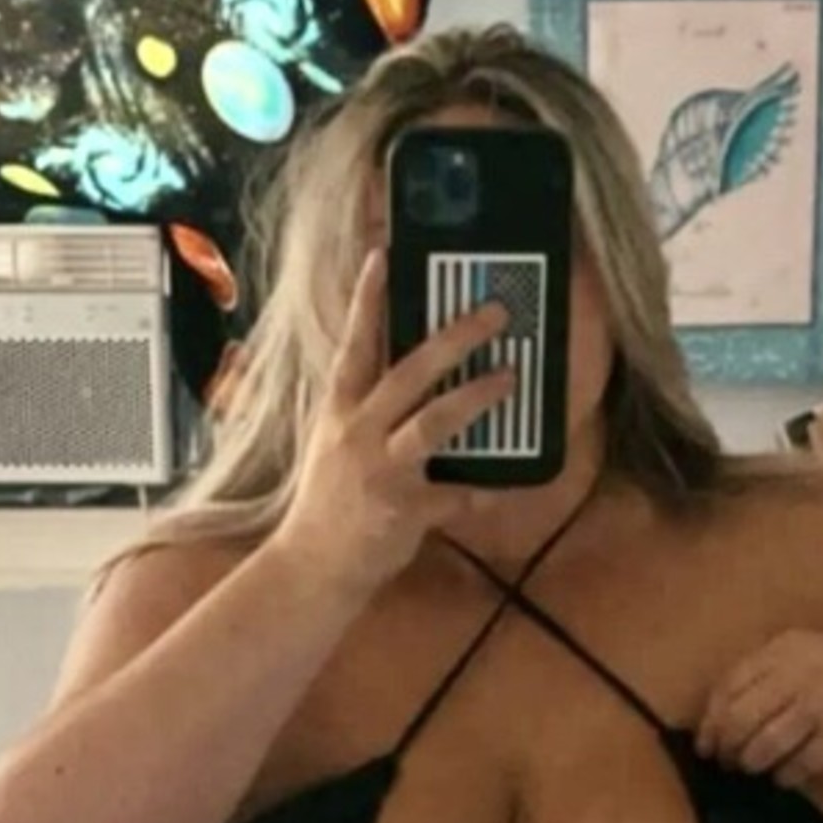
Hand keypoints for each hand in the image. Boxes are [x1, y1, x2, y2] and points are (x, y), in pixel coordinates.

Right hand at [270, 248, 515, 592]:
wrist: (313, 567)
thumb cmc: (328, 502)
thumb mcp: (332, 444)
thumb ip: (363, 409)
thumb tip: (405, 376)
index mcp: (339, 411)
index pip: (354, 345)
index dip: (368, 301)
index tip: (384, 256)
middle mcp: (358, 432)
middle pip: (408, 372)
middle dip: (453, 339)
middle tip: (493, 313)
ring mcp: (382, 471)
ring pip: (434, 422)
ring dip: (475, 396)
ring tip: (509, 376)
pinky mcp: (405, 510)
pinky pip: (456, 495)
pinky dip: (482, 491)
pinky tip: (505, 487)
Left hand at [696, 630, 822, 785]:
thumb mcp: (809, 655)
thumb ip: (767, 676)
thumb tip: (717, 720)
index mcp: (785, 649)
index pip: (728, 686)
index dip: (711, 721)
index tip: (706, 743)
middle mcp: (799, 673)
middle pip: (739, 720)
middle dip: (727, 748)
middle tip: (727, 762)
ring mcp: (821, 706)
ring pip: (762, 745)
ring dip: (752, 764)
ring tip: (755, 768)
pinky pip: (796, 766)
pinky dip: (784, 776)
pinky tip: (786, 775)